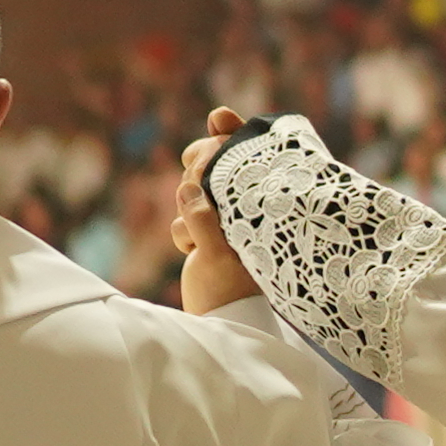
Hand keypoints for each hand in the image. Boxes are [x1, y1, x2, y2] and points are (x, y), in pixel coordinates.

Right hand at [173, 107, 263, 312]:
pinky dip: (185, 230)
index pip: (245, 154)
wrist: (225, 327)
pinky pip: (187, 217)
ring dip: (189, 204)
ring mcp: (227, 221)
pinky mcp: (209, 237)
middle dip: (200, 168)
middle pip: (212, 164)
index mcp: (260, 204)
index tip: (218, 118)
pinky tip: (192, 251)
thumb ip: (203, 221)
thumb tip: (187, 188)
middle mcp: (245, 208)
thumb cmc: (232, 292)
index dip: (231, 132)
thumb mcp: (219, 256)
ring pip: (195, 189)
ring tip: (196, 232)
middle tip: (196, 178)